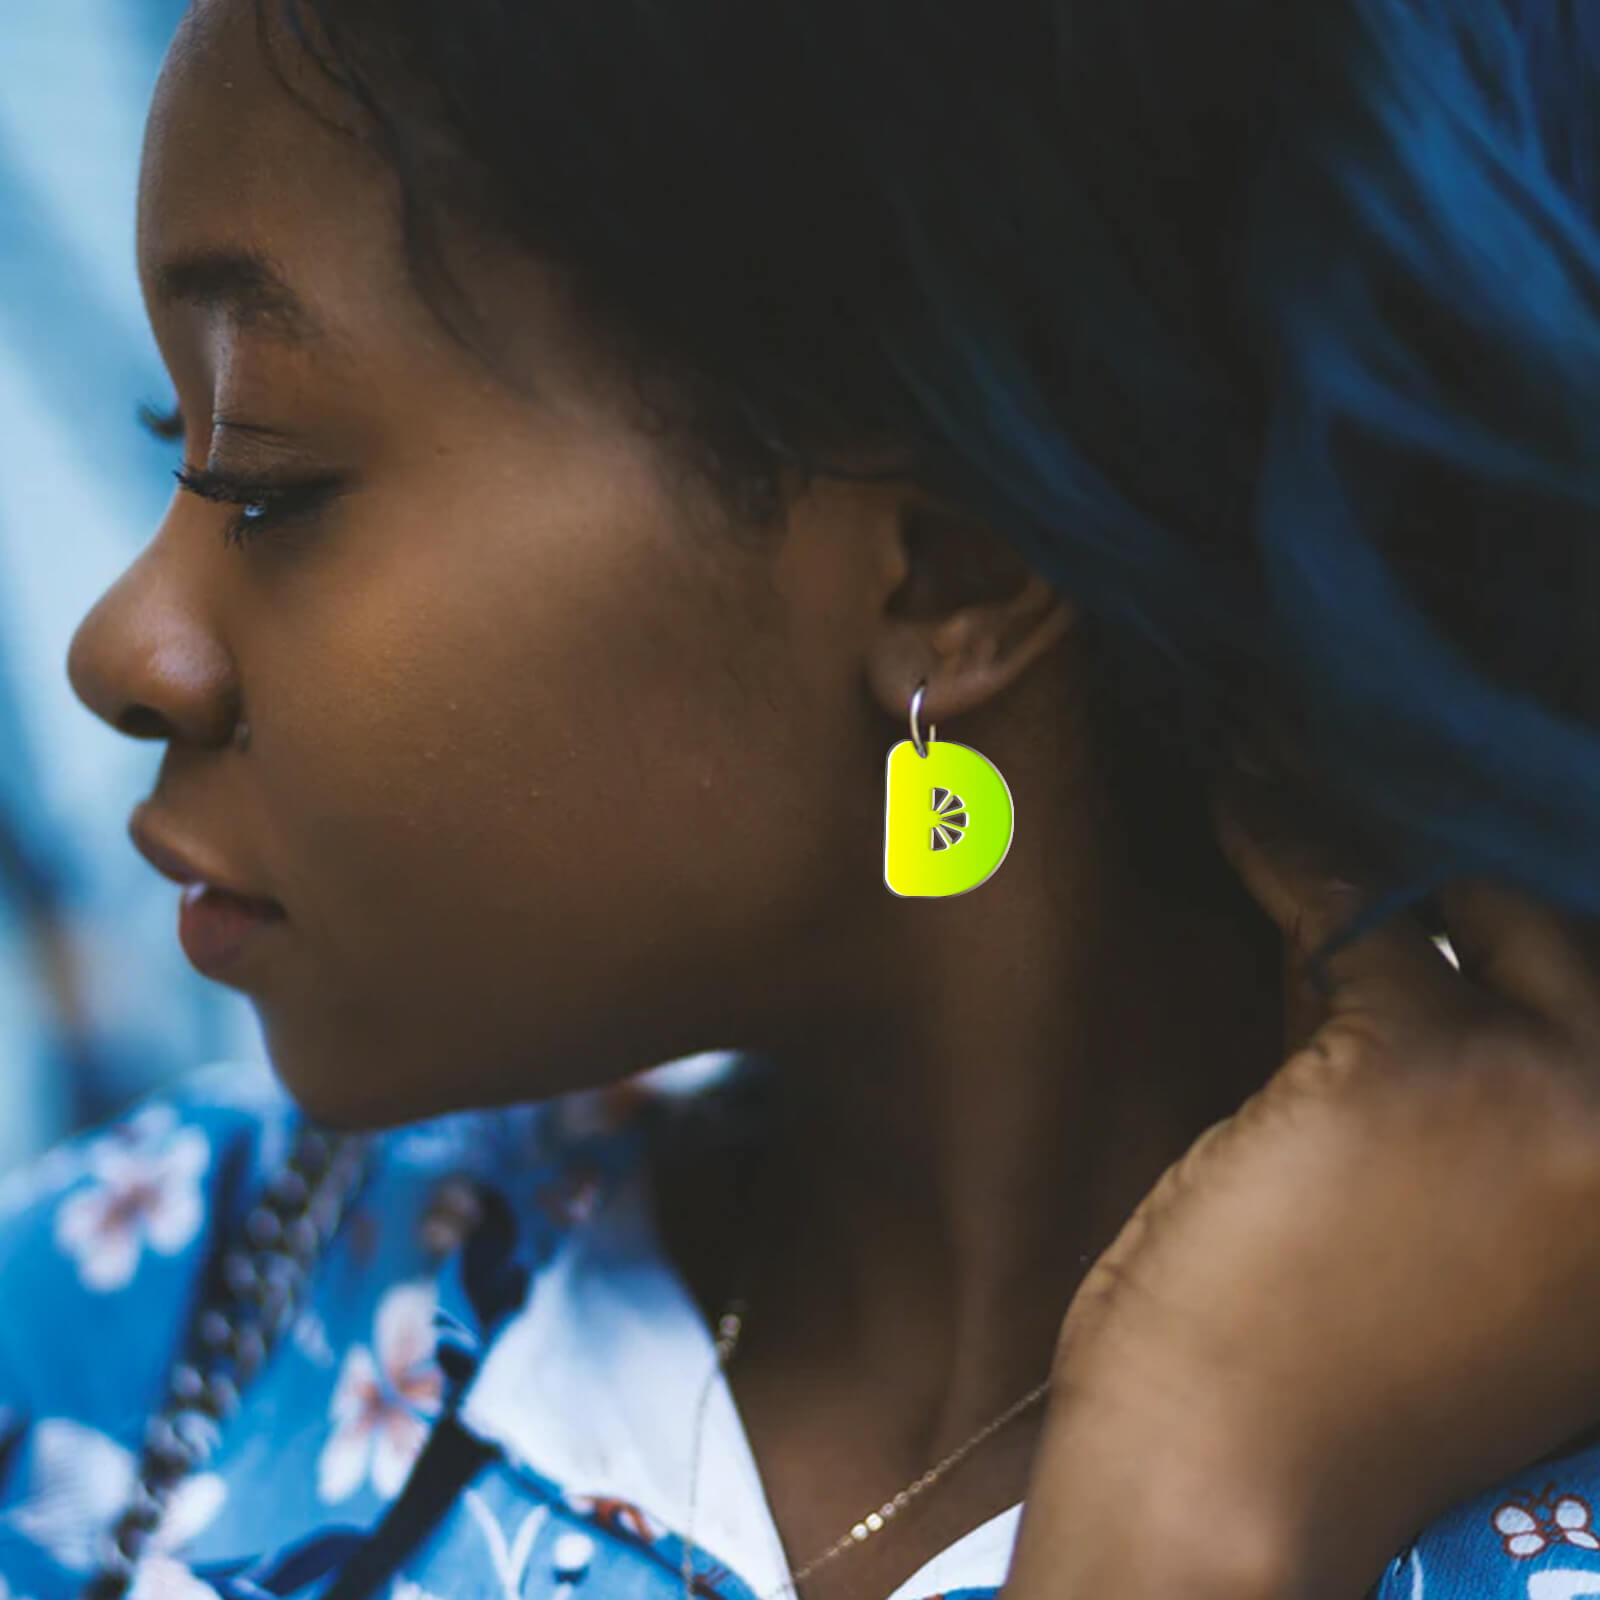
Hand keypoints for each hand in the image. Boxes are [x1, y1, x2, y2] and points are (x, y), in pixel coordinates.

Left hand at [1000, 776, 1599, 1599]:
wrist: (1229, 1491)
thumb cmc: (1330, 1378)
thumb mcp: (1472, 1241)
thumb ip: (1483, 1095)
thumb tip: (1431, 931)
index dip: (1537, 926)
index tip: (1476, 857)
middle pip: (1565, 942)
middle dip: (1473, 880)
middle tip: (1386, 795)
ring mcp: (1553, 1095)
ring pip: (1471, 913)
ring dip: (1384, 850)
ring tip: (1301, 777)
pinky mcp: (1414, 1064)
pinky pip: (1347, 908)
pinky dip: (1285, 846)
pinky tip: (1246, 804)